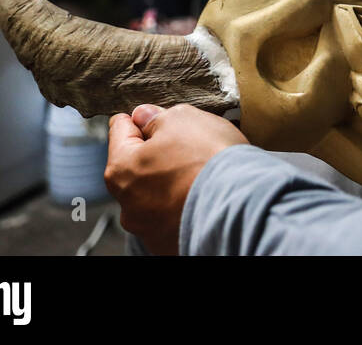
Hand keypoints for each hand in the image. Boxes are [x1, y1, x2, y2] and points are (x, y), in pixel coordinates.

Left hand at [105, 104, 247, 255]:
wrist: (242, 205)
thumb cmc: (209, 158)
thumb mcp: (183, 118)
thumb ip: (157, 116)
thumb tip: (145, 117)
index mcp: (121, 169)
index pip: (119, 130)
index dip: (141, 119)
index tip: (155, 116)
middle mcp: (128, 204)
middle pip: (138, 166)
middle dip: (158, 153)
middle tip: (189, 145)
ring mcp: (148, 228)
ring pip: (156, 193)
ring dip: (172, 181)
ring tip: (202, 173)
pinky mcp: (170, 244)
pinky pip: (173, 215)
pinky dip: (185, 204)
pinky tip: (206, 194)